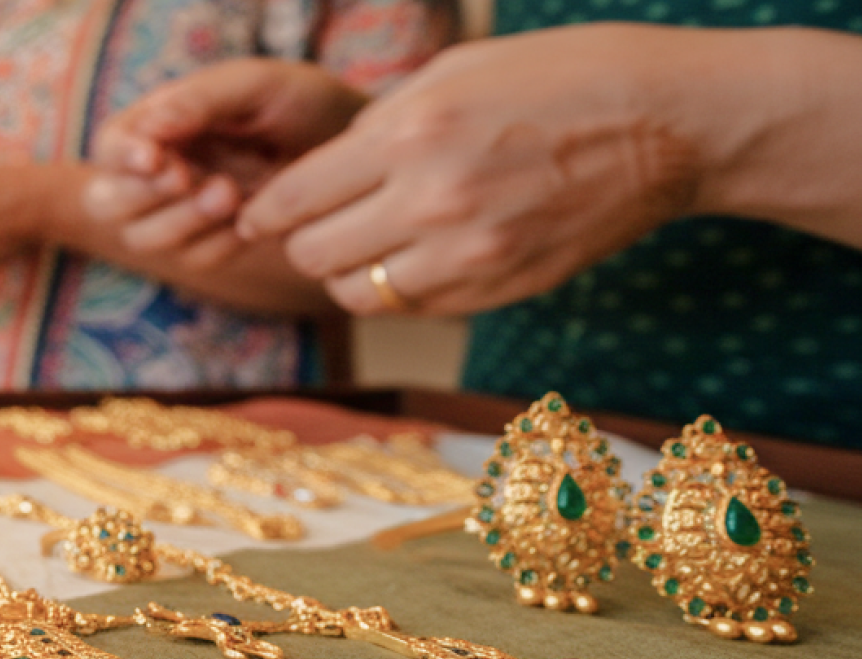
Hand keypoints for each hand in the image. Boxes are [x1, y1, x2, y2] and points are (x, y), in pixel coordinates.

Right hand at [86, 60, 369, 269]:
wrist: (362, 154)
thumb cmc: (306, 105)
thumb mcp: (258, 85)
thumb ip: (200, 100)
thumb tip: (150, 132)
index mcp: (159, 123)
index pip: (111, 146)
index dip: (124, 159)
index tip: (159, 161)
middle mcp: (158, 171)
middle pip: (107, 202)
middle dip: (144, 199)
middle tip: (191, 181)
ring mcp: (180, 214)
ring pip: (144, 240)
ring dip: (183, 222)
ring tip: (232, 195)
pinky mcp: (211, 247)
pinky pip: (194, 261)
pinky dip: (218, 245)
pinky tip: (250, 220)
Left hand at [238, 25, 708, 314]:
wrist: (670, 123)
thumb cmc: (561, 78)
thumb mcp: (455, 71)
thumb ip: (378, 123)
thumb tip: (321, 166)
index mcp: (409, 135)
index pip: (292, 200)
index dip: (268, 210)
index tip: (266, 212)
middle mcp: (431, 201)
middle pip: (312, 256)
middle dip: (305, 241)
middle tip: (322, 225)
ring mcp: (469, 254)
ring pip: (356, 295)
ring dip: (352, 273)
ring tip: (374, 242)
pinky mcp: (501, 289)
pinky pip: (415, 308)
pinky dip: (403, 289)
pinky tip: (423, 255)